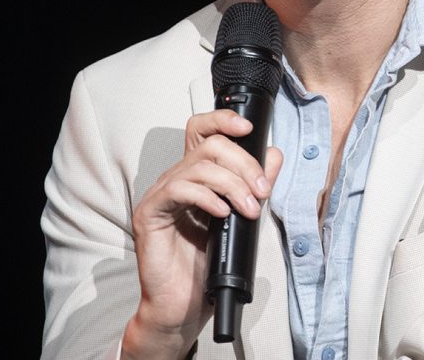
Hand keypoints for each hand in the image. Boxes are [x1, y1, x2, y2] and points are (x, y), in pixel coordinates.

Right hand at [122, 110, 282, 358]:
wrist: (185, 303)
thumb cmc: (211, 261)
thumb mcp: (243, 216)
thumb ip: (257, 184)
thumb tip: (274, 155)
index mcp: (196, 175)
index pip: (203, 130)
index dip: (223, 120)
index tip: (249, 127)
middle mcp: (176, 179)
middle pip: (209, 146)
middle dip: (244, 164)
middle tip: (261, 191)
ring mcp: (160, 195)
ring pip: (199, 167)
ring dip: (233, 185)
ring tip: (249, 209)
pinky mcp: (149, 214)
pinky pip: (179, 190)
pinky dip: (207, 198)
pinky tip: (223, 214)